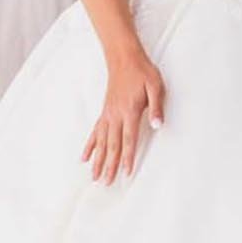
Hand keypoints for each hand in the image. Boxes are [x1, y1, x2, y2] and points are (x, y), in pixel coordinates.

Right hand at [82, 46, 164, 184]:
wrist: (124, 58)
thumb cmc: (142, 72)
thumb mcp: (156, 87)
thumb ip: (156, 107)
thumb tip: (157, 125)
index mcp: (129, 111)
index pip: (129, 140)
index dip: (128, 157)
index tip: (125, 173)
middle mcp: (115, 115)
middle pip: (112, 145)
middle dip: (109, 166)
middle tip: (106, 183)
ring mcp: (107, 114)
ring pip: (102, 142)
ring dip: (98, 160)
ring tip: (94, 177)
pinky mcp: (104, 112)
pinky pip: (95, 132)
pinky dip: (90, 145)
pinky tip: (84, 157)